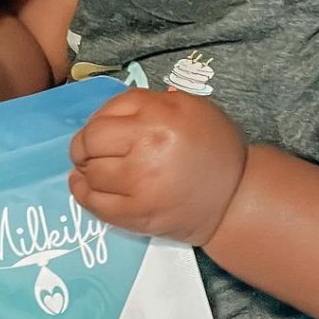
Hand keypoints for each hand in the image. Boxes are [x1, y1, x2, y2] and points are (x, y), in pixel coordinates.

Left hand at [68, 87, 246, 245]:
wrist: (236, 195)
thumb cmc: (211, 144)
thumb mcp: (185, 105)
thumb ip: (142, 101)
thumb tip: (104, 113)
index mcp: (157, 119)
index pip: (100, 121)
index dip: (93, 124)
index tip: (99, 130)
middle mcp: (146, 152)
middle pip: (89, 146)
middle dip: (83, 147)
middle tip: (90, 150)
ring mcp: (140, 189)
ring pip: (89, 175)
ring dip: (85, 170)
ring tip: (93, 167)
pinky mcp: (138, 217)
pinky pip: (95, 205)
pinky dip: (83, 194)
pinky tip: (84, 186)